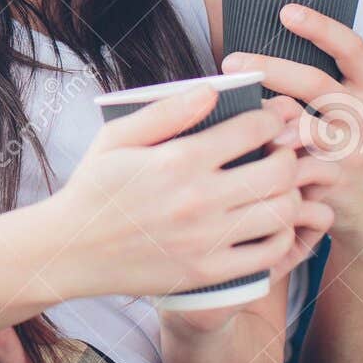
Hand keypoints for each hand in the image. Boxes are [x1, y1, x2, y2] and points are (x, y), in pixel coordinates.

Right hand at [51, 85, 303, 301]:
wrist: (72, 250)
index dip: (272, 119)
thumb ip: (166, 111)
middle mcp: (198, 199)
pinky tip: (267, 222)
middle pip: (280, 171)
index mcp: (178, 160)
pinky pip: (270, 253)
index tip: (269, 121)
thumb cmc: (95, 188)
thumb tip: (212, 90)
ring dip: (290, 194)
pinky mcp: (209, 272)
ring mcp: (206, 240)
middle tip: (280, 153)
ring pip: (283, 212)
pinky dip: (281, 235)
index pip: (254, 129)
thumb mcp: (117, 137)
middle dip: (290, 155)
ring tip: (275, 188)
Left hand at [221, 3, 362, 254]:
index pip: (352, 48)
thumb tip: (251, 58)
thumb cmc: (341, 145)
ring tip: (236, 114)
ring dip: (267, 120)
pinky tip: (242, 151)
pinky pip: (296, 166)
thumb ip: (311, 86)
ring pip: (304, 128)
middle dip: (271, 69)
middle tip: (231, 61)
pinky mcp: (335, 181)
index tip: (287, 10)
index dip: (321, 27)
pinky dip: (268, 157)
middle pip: (317, 84)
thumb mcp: (342, 109)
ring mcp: (353, 151)